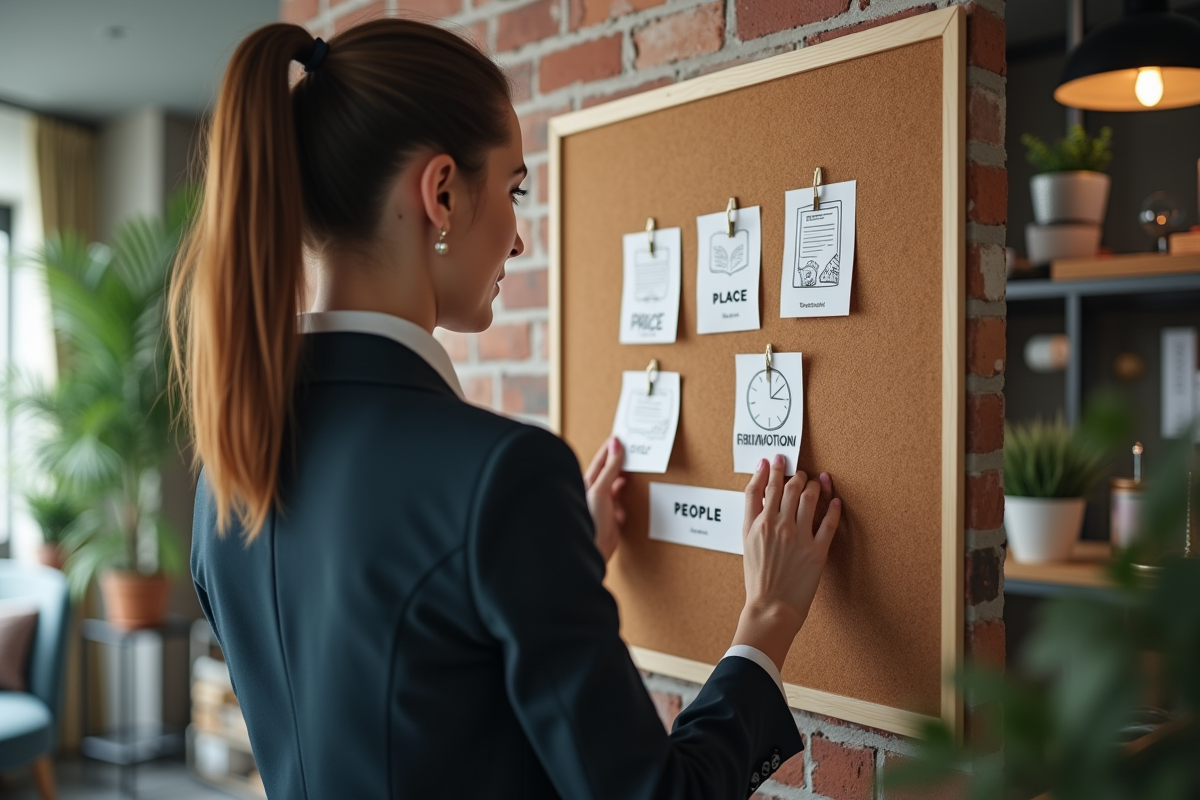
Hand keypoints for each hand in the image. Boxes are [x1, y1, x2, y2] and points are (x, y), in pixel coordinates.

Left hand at [583, 437, 626, 562]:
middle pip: (610, 471)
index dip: (611, 448)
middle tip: (633, 449)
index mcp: (588, 482)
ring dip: (625, 479)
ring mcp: (604, 503)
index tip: (622, 437)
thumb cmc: (590, 517)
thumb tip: (615, 445)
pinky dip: (628, 498)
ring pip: (617, 486)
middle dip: (620, 461)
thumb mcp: (601, 488)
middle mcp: (595, 491)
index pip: (601, 460)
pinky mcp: (613, 516)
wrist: (594, 547)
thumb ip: (610, 468)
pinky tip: (630, 495)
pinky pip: (623, 502)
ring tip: (635, 468)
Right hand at [733, 455, 841, 670]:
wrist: (771, 607)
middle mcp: (777, 526)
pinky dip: (833, 507)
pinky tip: (835, 500)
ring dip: (814, 484)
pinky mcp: (817, 550)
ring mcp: (798, 537)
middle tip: (798, 470)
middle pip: (787, 487)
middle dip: (794, 473)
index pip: (761, 488)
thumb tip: (760, 493)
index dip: (768, 470)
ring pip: (809, 497)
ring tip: (816, 481)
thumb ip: (753, 517)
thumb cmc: (758, 579)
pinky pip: (829, 521)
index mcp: (757, 525)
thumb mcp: (747, 543)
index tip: (773, 460)